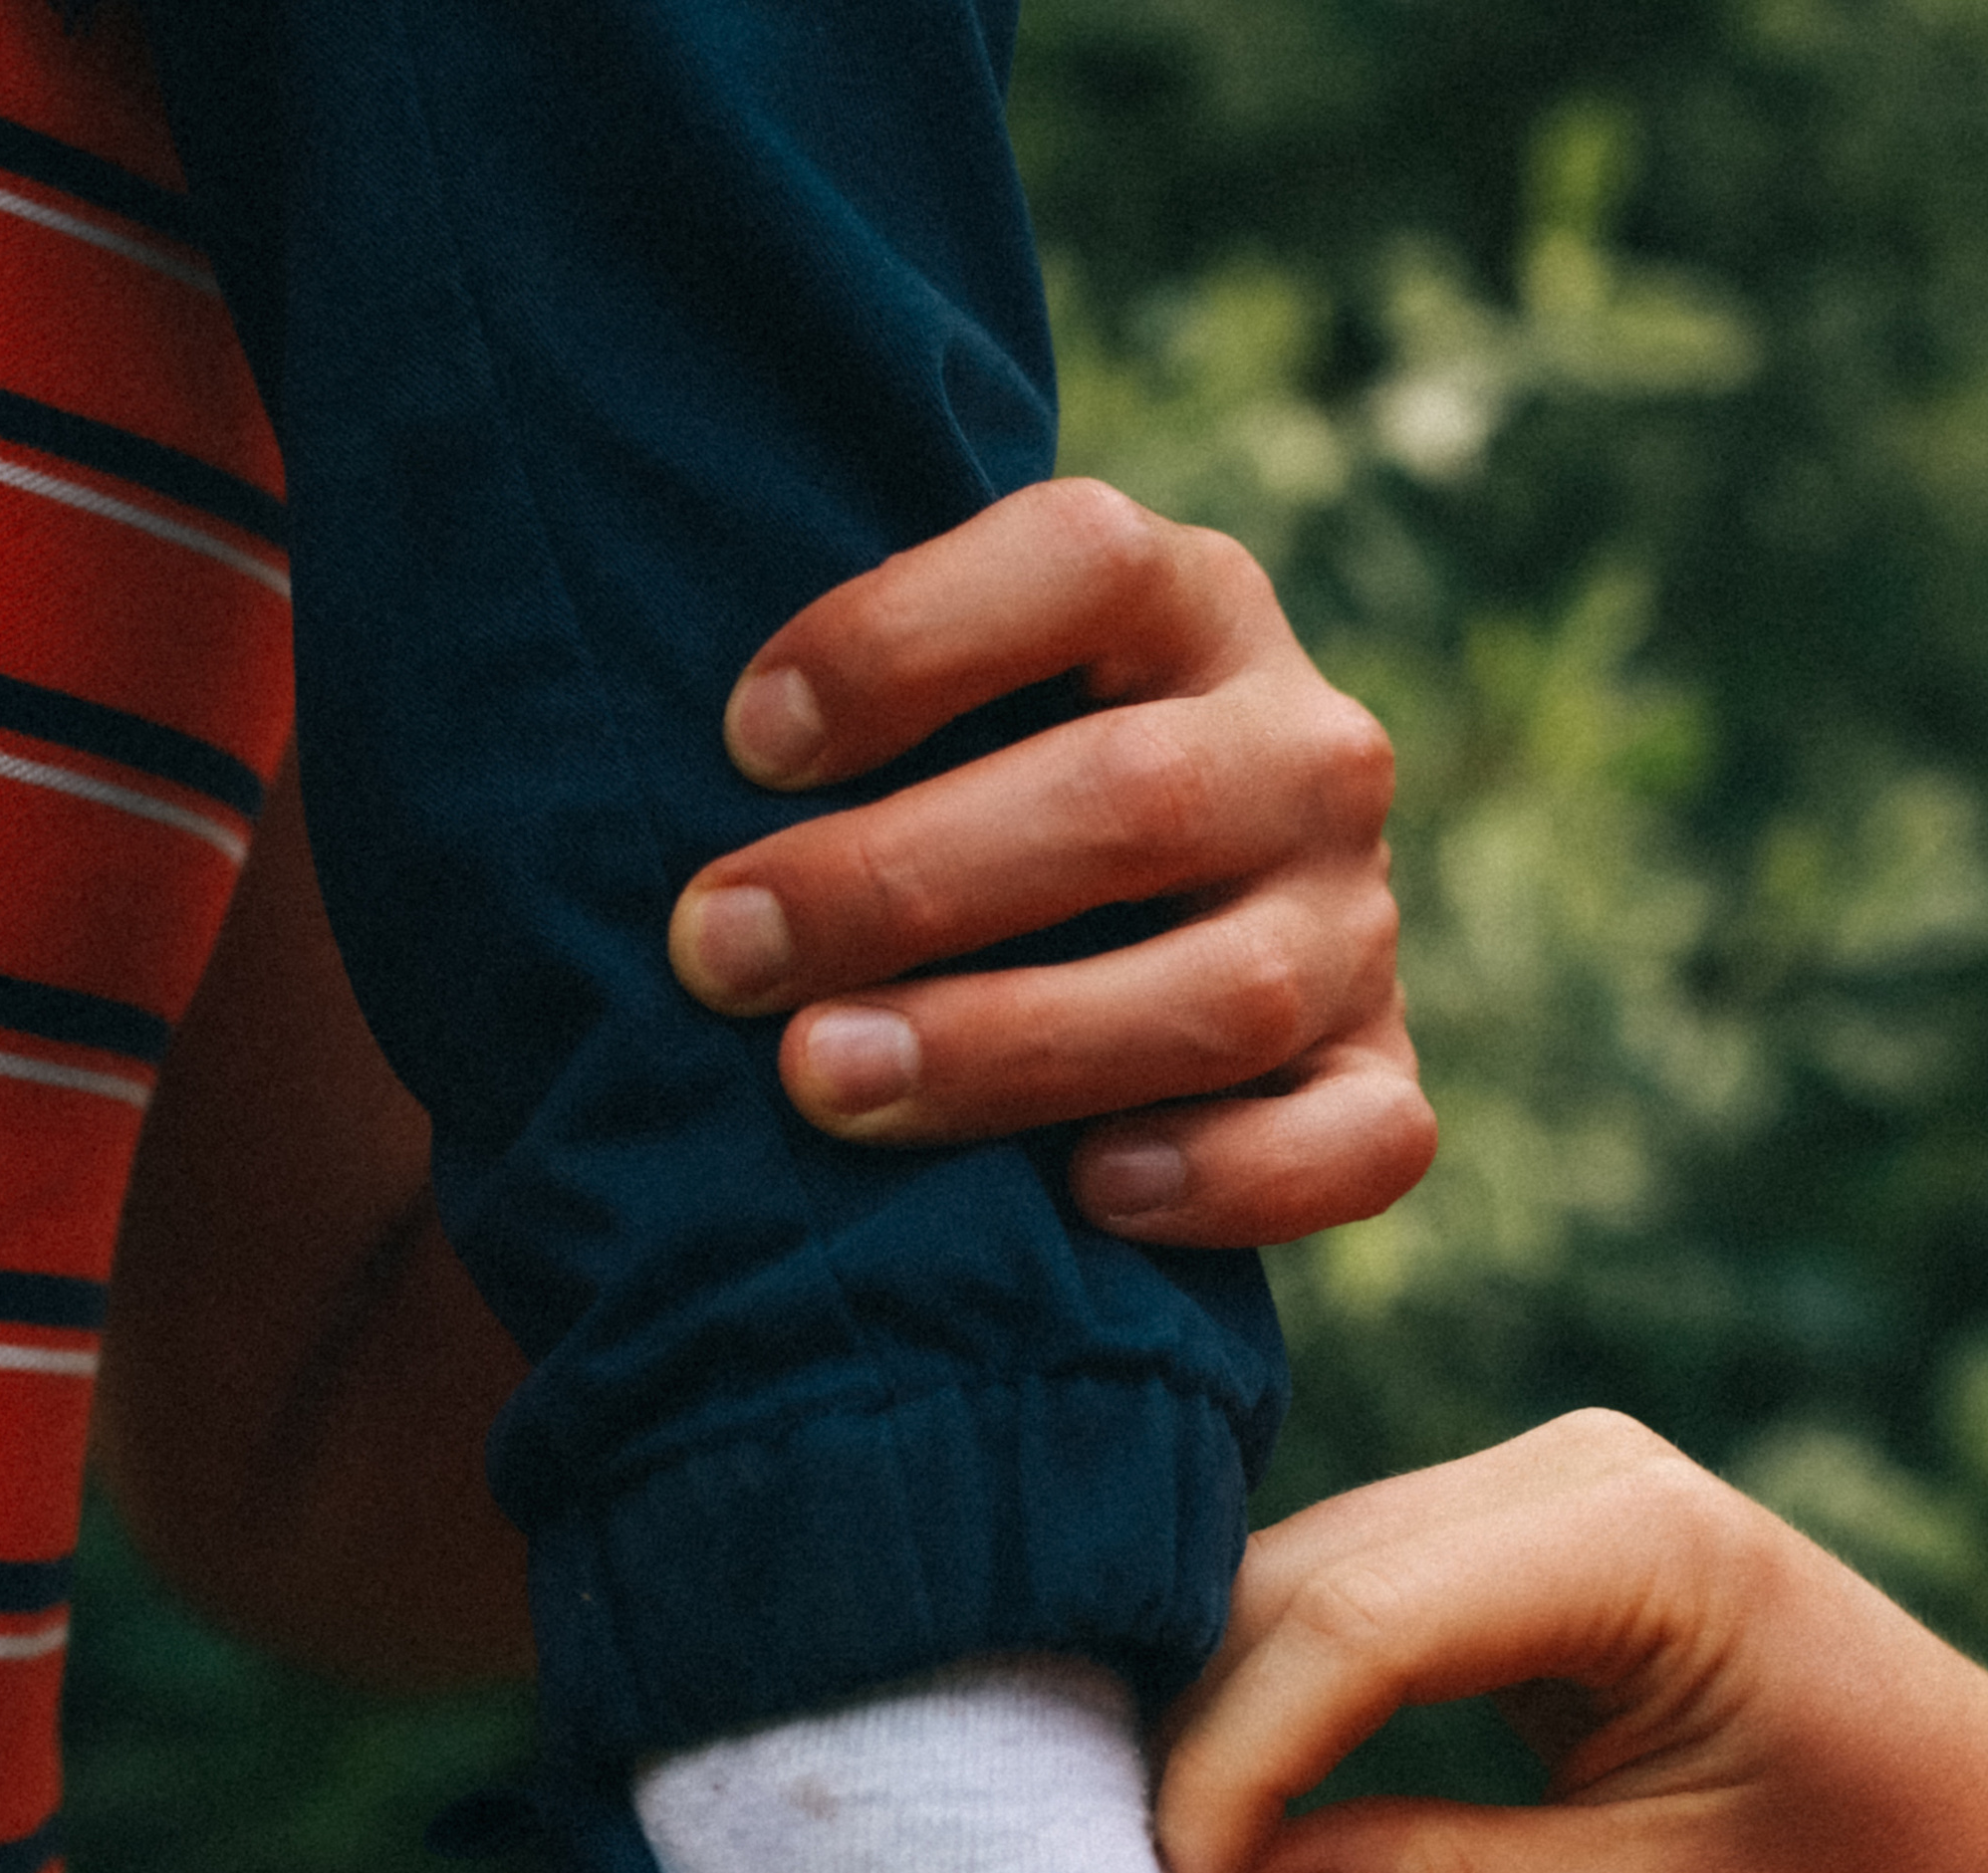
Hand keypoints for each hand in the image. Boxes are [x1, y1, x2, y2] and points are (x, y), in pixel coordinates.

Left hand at [666, 478, 1434, 1246]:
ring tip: (824, 1083)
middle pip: (1132, 799)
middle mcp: (1303, 748)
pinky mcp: (1384, 1081)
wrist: (1123, 960)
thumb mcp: (916, 726)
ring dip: (1008, 1044)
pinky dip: (1228, 1178)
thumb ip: (828, 730)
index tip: (739, 739)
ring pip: (1224, 991)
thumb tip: (603, 789)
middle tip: (717, 952)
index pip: (1078, 562)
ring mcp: (1356, 924)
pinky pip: (1356, 1145)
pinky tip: (1086, 1197)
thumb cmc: (939, 832)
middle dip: (901, 881)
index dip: (905, 641)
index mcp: (1188, 600)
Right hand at [1155, 1408, 1987, 1872]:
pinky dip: (1274, 1704)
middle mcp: (1574, 1466)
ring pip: (1294, 1583)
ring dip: (1217, 1724)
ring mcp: (1537, 1478)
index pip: (1355, 1626)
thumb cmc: (1862, 1867)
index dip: (1231, 1769)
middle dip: (1197, 1747)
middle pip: (1297, 1582)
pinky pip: (1343, 1596)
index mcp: (1638, 1538)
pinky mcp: (1510, 1525)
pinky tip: (1226, 1814)